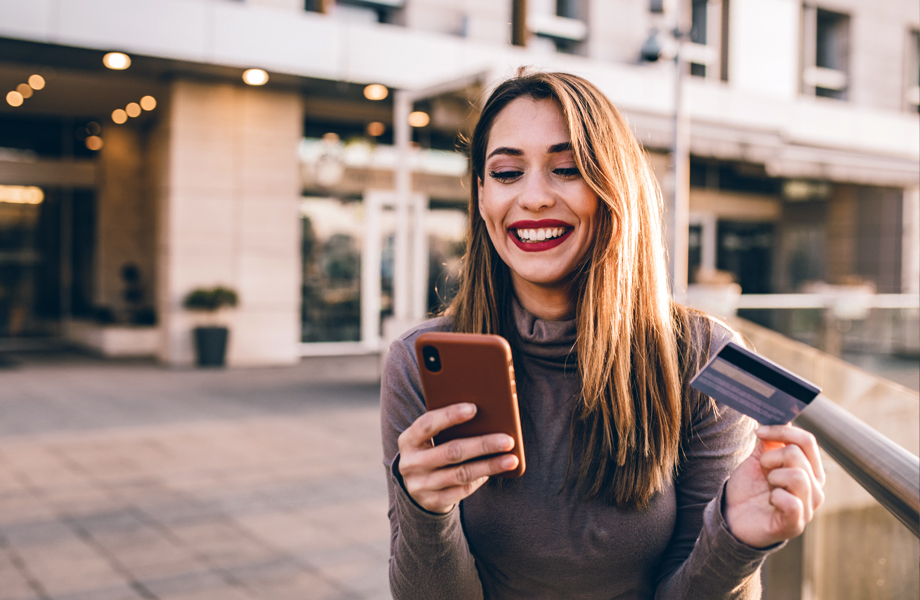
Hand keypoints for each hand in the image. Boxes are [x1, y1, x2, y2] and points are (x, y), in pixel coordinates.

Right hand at [397, 403, 518, 513]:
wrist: (415, 486)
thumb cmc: (430, 451)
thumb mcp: (429, 438)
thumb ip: (446, 427)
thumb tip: (485, 415)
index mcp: (408, 440)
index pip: (427, 424)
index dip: (450, 415)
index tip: (474, 408)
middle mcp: (410, 464)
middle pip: (451, 451)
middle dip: (483, 445)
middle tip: (507, 440)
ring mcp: (420, 485)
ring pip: (461, 474)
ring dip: (489, 466)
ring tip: (511, 460)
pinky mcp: (432, 501)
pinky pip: (462, 490)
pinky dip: (481, 479)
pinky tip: (495, 471)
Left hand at [724, 425, 825, 548]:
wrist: (733, 517)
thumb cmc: (749, 488)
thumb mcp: (759, 459)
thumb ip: (770, 441)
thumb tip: (778, 417)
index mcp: (810, 470)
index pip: (807, 440)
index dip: (781, 432)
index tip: (758, 432)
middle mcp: (815, 488)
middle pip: (798, 454)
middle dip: (771, 458)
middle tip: (763, 471)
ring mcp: (808, 508)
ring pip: (797, 476)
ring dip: (773, 477)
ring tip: (768, 487)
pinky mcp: (795, 525)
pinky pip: (792, 502)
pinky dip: (776, 497)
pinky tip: (770, 502)